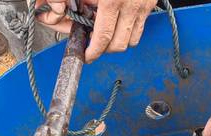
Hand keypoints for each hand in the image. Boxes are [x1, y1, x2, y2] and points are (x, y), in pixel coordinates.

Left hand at [36, 0, 157, 62]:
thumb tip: (59, 10)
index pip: (103, 38)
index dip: (94, 51)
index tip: (87, 55)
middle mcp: (132, 4)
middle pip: (119, 44)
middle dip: (105, 48)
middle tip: (93, 43)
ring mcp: (144, 5)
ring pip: (132, 40)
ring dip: (118, 41)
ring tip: (106, 32)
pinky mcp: (151, 2)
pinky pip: (141, 26)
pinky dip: (129, 30)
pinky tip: (119, 21)